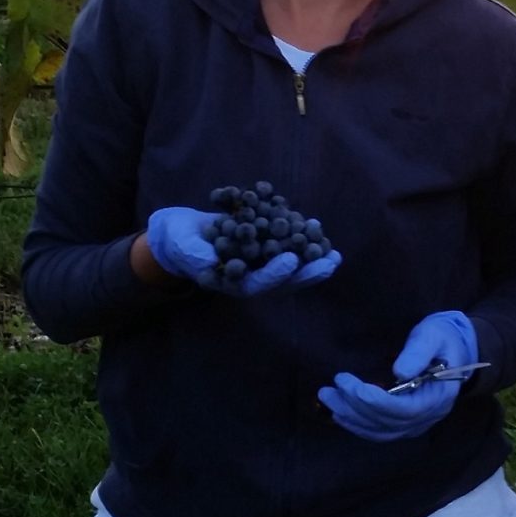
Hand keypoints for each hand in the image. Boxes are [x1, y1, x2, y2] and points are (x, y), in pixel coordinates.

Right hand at [145, 206, 340, 297]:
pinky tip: (323, 237)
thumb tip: (211, 260)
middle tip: (329, 263)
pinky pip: (289, 250)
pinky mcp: (265, 250)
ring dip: (313, 262)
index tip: (292, 261)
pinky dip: (305, 244)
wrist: (182, 232)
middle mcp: (250, 277)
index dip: (274, 274)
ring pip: (291, 268)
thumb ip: (196, 253)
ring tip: (335, 255)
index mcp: (232, 282)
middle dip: (306, 273)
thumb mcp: (183, 246)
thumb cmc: (180, 241)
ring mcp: (260, 265)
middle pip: (282, 281)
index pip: (256, 284)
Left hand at [318, 310, 479, 442]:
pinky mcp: (406, 423)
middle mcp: (429, 416)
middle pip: (388, 422)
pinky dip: (359, 426)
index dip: (375, 402)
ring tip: (327, 399)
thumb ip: (418, 352)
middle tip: (328, 390)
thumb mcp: (433, 335)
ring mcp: (418, 423)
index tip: (349, 385)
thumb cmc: (442, 338)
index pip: (404, 409)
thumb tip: (400, 372)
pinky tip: (340, 414)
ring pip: (382, 431)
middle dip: (355, 408)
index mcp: (439, 396)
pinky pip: (382, 432)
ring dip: (352, 418)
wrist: (454, 348)